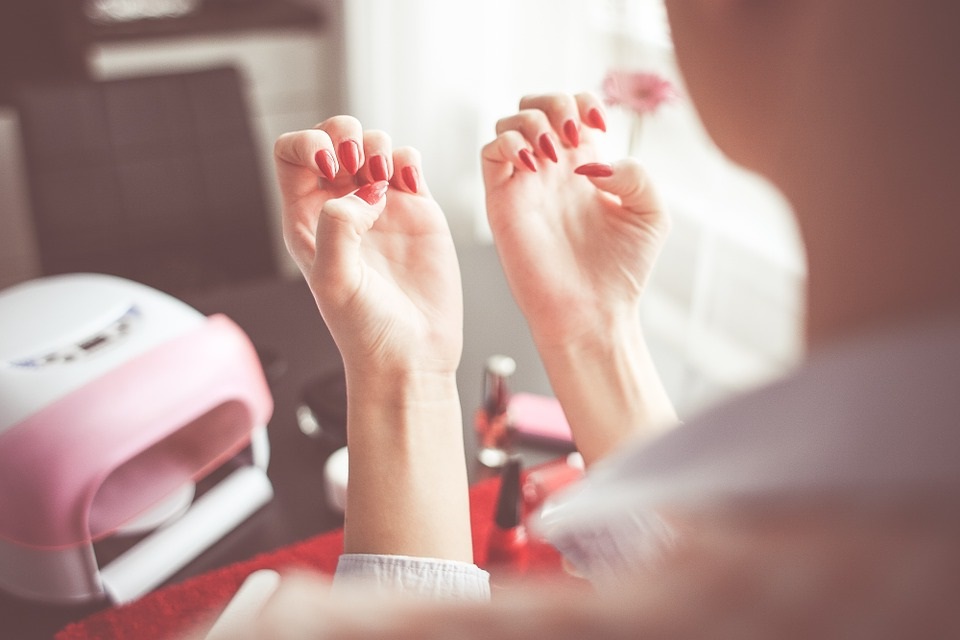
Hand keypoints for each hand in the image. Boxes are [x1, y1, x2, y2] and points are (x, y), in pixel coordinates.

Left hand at [275, 116, 461, 376]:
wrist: (411, 355)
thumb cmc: (365, 331)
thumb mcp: (335, 281)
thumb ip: (338, 228)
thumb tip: (364, 194)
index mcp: (307, 220)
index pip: (291, 155)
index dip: (306, 144)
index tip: (328, 163)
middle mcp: (341, 208)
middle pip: (333, 137)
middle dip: (345, 134)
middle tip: (358, 163)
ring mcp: (381, 207)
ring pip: (373, 144)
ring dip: (379, 146)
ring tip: (386, 182)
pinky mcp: (418, 211)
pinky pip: (409, 163)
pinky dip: (409, 160)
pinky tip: (410, 187)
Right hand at [482, 93, 669, 348]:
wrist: (592, 313)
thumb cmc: (622, 272)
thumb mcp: (650, 214)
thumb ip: (634, 174)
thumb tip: (590, 162)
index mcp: (586, 167)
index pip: (574, 108)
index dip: (584, 102)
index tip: (597, 128)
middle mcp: (553, 171)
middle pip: (537, 104)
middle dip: (554, 102)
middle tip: (572, 134)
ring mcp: (526, 184)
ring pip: (509, 122)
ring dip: (531, 120)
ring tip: (553, 153)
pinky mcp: (502, 201)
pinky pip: (490, 151)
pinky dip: (507, 142)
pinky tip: (532, 163)